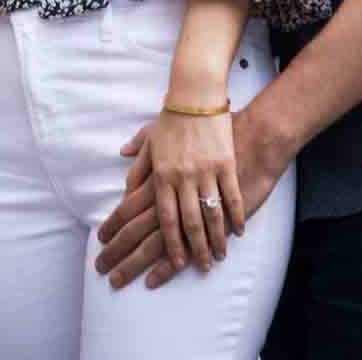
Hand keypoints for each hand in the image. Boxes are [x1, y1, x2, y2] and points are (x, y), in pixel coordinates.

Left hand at [145, 102, 243, 276]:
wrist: (197, 93)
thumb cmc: (172, 117)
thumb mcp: (149, 140)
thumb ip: (138, 166)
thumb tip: (124, 186)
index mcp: (162, 174)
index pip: (165, 218)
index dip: (170, 244)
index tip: (175, 262)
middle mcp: (182, 177)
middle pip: (188, 223)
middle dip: (194, 250)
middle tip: (201, 267)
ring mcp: (205, 171)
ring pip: (211, 214)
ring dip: (216, 240)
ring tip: (220, 255)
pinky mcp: (225, 163)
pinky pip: (231, 197)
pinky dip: (235, 217)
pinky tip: (238, 232)